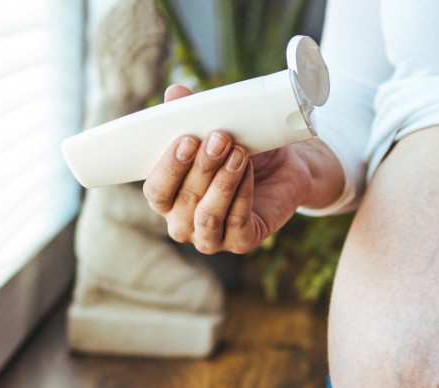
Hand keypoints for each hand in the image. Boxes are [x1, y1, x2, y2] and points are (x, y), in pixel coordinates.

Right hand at [142, 85, 313, 254]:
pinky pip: (237, 221)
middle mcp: (182, 224)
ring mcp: (210, 238)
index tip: (186, 139)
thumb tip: (175, 93)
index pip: (155, 191)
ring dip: (222, 182)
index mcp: (166, 199)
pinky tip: (247, 169)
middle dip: (202, 167)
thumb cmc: (239, 149)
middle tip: (220, 137)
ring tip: (238, 152)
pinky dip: (242, 193)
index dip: (168, 167)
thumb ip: (190, 113)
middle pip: (183, 200)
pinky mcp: (240, 243)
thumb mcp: (215, 129)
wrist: (283, 169)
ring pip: (207, 214)